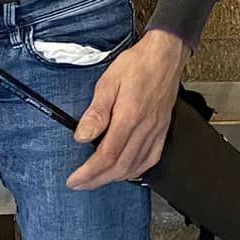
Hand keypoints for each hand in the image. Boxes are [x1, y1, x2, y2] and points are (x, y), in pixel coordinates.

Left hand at [67, 29, 189, 190]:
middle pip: (120, 166)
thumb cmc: (137, 64)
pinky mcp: (163, 128)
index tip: (74, 179)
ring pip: (136, 165)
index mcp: (130, 116)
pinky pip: (152, 157)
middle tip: (80, 184)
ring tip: (97, 179)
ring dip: (114, 177)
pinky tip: (127, 171)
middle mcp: (145, 127)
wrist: (165, 55)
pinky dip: (137, 170)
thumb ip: (96, 112)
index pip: (107, 155)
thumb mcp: (107, 83)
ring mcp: (157, 129)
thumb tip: (82, 136)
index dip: (89, 172)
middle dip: (97, 180)